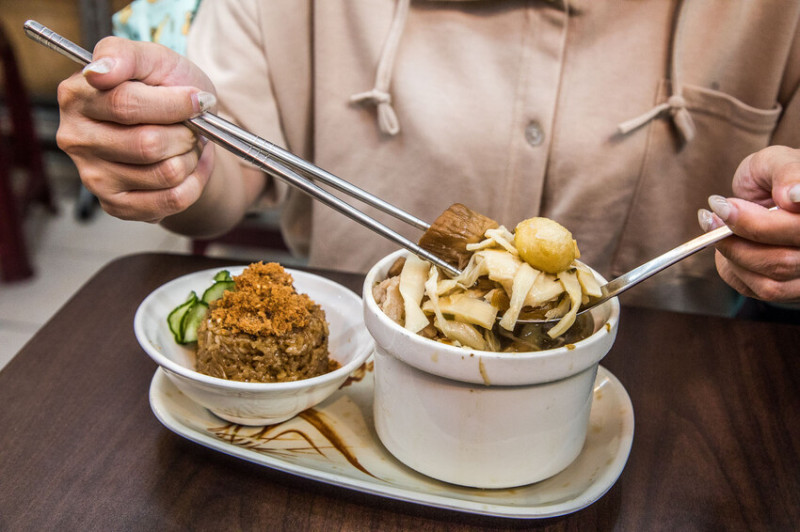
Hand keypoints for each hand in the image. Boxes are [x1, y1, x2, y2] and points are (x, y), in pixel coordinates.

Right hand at [56, 37, 216, 222]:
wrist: (183, 127)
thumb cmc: (163, 89)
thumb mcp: (151, 59)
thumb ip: (123, 54)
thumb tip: (99, 72)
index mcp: (76, 96)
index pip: (126, 105)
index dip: (174, 104)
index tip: (198, 100)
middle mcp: (76, 139)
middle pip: (149, 144)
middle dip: (185, 134)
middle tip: (191, 125)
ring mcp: (93, 177)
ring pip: (166, 173)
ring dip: (191, 157)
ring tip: (186, 144)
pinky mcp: (116, 205)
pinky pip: (172, 199)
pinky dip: (194, 181)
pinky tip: (189, 166)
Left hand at [698, 146, 799, 302]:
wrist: (774, 195)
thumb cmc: (777, 178)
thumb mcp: (776, 162)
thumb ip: (786, 173)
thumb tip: (792, 196)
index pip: (798, 227)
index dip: (756, 223)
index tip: (721, 206)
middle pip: (783, 259)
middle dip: (737, 236)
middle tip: (713, 212)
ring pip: (772, 278)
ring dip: (733, 253)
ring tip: (718, 227)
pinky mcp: (794, 288)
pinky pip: (760, 289)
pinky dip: (735, 268)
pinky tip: (731, 245)